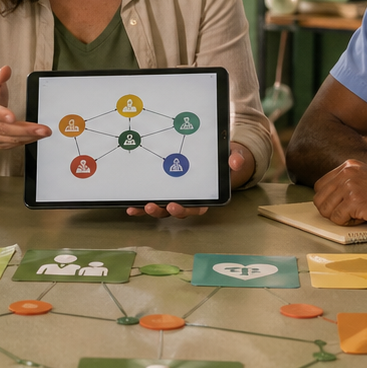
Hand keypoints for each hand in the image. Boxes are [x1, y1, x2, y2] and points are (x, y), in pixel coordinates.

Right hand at [0, 66, 49, 149]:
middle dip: (25, 129)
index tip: (13, 117)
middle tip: (43, 128)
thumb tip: (5, 70)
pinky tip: (36, 136)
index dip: (0, 114)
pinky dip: (26, 140)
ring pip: (9, 138)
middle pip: (3, 128)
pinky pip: (12, 144)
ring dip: (29, 136)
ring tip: (44, 132)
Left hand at [127, 146, 252, 218]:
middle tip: (152, 206)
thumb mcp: (233, 157)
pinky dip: (141, 205)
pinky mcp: (164, 190)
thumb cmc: (224, 160)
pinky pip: (152, 200)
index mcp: (205, 196)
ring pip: (162, 208)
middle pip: (174, 210)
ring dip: (150, 209)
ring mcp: (175, 196)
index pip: (195, 207)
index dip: (184, 209)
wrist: (218, 156)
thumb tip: (235, 161)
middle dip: (162, 211)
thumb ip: (236, 159)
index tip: (174, 205)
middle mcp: (189, 199)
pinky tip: (131, 205)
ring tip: (139, 206)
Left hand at [312, 159, 366, 226]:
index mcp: (349, 166)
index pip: (320, 186)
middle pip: (319, 198)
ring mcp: (350, 186)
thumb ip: (350, 183)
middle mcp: (347, 173)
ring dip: (340, 218)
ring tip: (359, 215)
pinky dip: (349, 224)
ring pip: (325, 210)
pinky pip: (337, 218)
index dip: (328, 201)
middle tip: (350, 214)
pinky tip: (364, 218)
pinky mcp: (355, 200)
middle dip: (331, 211)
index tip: (340, 207)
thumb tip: (330, 200)